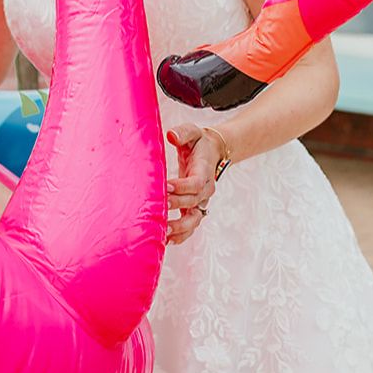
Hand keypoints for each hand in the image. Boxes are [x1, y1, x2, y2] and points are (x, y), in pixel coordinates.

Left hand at [165, 124, 223, 245]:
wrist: (212, 152)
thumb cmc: (198, 142)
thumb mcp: (192, 132)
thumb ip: (183, 132)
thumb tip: (171, 135)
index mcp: (204, 171)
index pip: (196, 183)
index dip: (183, 186)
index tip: (166, 187)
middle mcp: (205, 190)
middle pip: (193, 202)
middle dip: (177, 205)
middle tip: (159, 207)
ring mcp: (200, 201)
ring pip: (194, 219)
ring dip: (180, 227)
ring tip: (163, 233)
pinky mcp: (193, 208)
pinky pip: (190, 225)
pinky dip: (181, 235)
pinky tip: (167, 240)